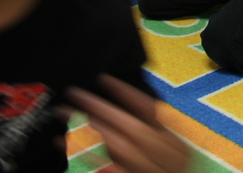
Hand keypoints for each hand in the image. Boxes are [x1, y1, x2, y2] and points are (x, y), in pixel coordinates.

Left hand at [65, 75, 189, 172]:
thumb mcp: (173, 159)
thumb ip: (158, 136)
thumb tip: (134, 110)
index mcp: (177, 147)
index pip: (152, 112)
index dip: (127, 94)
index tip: (104, 79)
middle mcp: (166, 158)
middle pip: (131, 127)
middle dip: (100, 108)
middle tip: (74, 94)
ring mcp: (147, 171)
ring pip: (117, 148)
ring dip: (88, 130)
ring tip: (65, 116)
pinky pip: (105, 169)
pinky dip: (83, 157)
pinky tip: (65, 146)